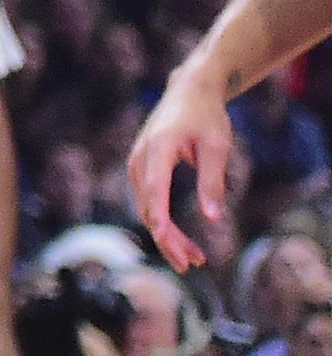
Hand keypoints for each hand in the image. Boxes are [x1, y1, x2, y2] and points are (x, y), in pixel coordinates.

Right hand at [131, 67, 238, 270]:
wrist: (188, 90)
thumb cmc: (206, 117)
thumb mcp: (217, 147)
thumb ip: (212, 182)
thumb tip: (213, 219)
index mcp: (158, 148)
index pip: (154, 191)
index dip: (162, 221)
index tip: (173, 246)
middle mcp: (141, 156)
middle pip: (147, 206)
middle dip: (167, 238)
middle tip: (192, 264)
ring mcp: (138, 161)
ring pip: (145, 207)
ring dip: (166, 234)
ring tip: (193, 258)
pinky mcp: (142, 166)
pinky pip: (147, 200)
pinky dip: (161, 220)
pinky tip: (179, 237)